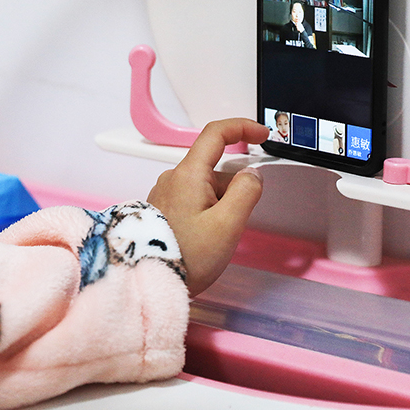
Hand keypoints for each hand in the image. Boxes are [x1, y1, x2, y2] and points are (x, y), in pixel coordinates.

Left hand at [146, 118, 268, 295]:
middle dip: (234, 187)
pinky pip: (194, 199)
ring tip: (214, 239)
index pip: (216, 134)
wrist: (148, 281)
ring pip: (206, 186)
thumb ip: (246, 192)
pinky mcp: (164, 208)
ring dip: (221, 204)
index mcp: (188, 174)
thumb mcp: (227, 225)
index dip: (242, 128)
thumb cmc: (184, 257)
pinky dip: (208, 212)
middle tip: (236, 220)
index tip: (262, 134)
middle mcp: (173, 178)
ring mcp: (166, 193)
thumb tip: (252, 175)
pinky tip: (205, 238)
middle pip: (215, 167)